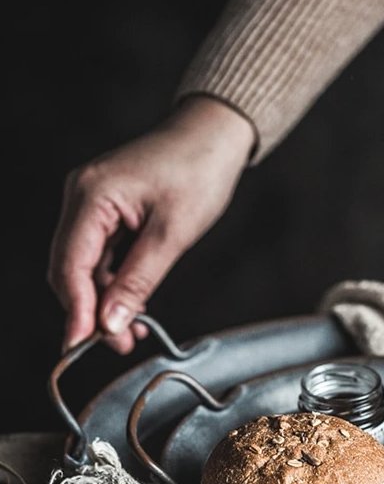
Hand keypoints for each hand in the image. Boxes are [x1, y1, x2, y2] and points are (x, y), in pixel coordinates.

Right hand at [48, 96, 256, 353]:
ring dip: (104, 303)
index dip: (75, 311)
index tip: (82, 346)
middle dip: (90, 312)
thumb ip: (139, 281)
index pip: (70, 265)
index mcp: (92, 195)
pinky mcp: (106, 213)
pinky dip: (114, 286)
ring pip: (84, 269)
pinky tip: (135, 308)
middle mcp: (81, 198)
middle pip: (69, 270)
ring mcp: (92, 205)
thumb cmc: (198, 171)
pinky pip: (101, 259)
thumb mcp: (173, 234)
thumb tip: (112, 323)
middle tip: (120, 345)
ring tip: (134, 333)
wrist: (214, 137)